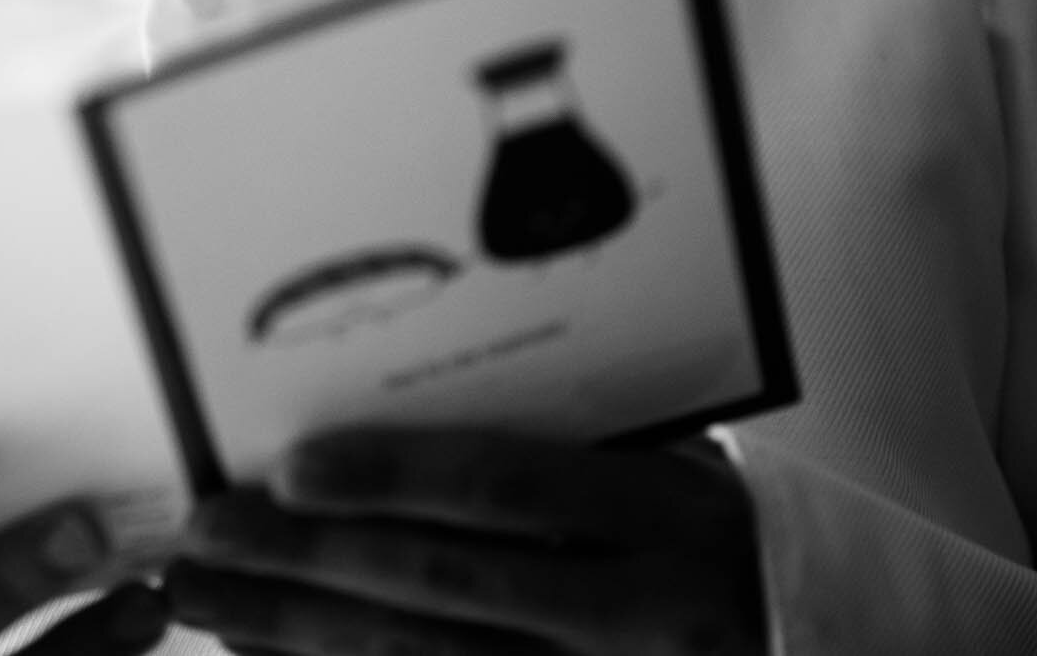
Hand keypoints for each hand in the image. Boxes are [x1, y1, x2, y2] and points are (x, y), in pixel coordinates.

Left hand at [164, 427, 763, 654]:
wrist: (832, 641)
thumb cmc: (724, 537)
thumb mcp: (674, 473)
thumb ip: (562, 446)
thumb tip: (396, 404)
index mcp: (666, 519)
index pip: (508, 491)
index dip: (392, 478)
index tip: (289, 468)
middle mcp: (643, 616)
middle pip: (444, 588)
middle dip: (306, 563)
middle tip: (204, 538)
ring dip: (300, 637)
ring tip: (208, 604)